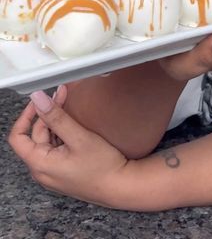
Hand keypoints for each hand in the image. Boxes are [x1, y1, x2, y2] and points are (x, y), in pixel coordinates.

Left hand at [8, 88, 128, 206]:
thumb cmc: (102, 167)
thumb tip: (38, 99)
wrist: (120, 186)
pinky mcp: (64, 171)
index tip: (39, 101)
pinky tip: (73, 124)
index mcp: (40, 164)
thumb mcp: (78, 137)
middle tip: (62, 96)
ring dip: (55, 122)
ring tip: (68, 106)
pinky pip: (56, 148)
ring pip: (47, 140)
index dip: (26, 115)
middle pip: (35, 135)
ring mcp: (53, 172)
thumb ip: (56, 117)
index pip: (18, 137)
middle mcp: (42, 171)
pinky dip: (62, 133)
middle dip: (47, 114)